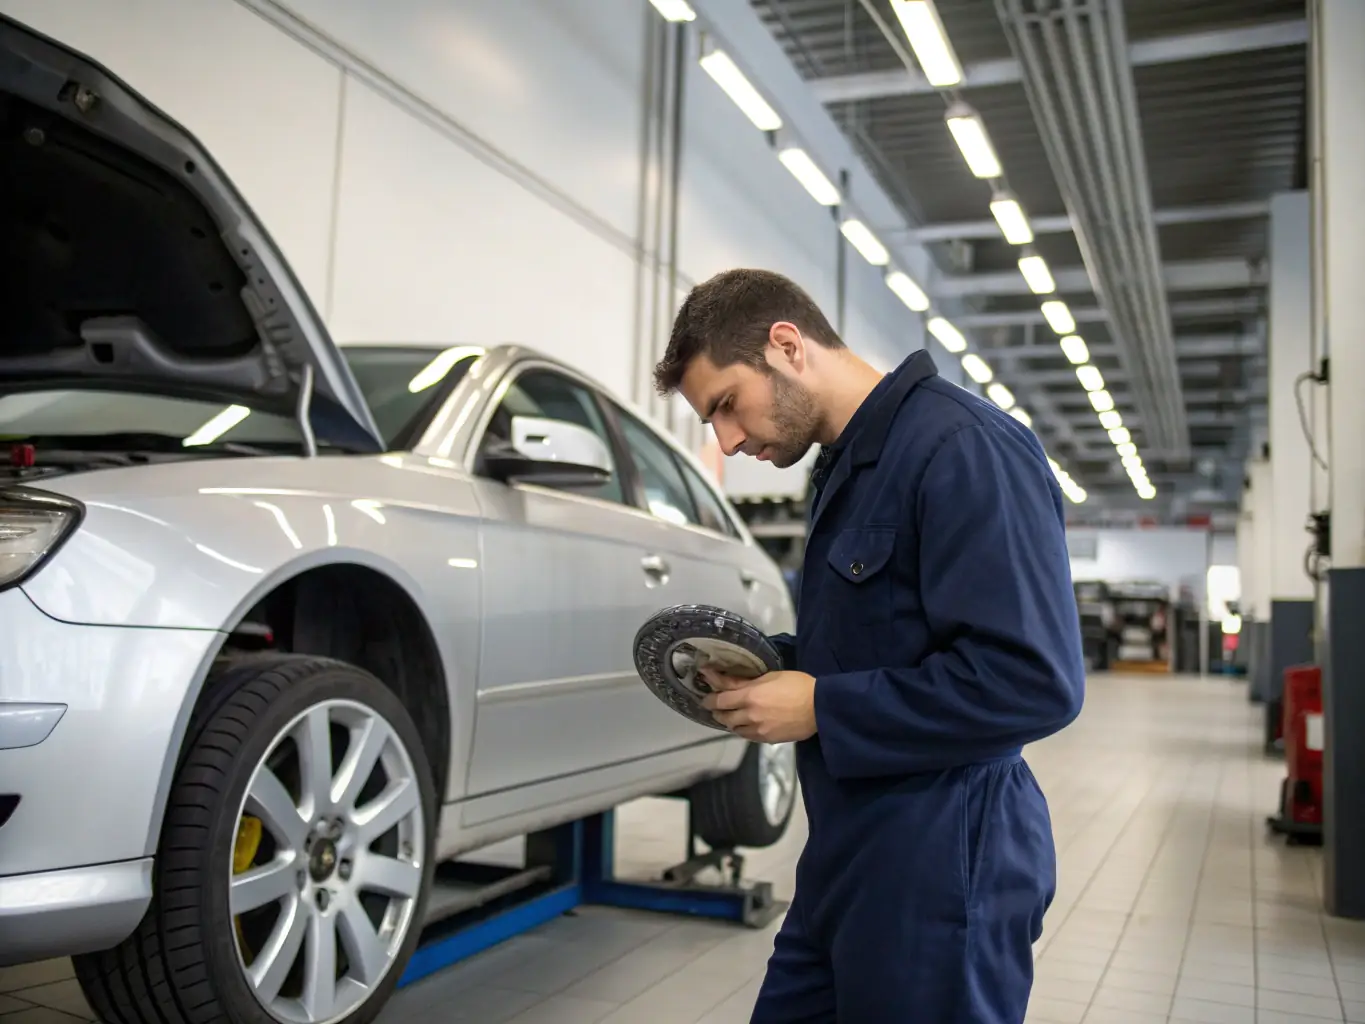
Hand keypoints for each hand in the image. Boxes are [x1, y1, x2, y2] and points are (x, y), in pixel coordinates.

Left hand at [698, 668, 816, 742]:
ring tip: (731, 715)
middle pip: (723, 717)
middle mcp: (750, 715)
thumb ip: (743, 680)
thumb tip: (720, 677)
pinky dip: (742, 730)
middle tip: (716, 706)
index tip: (704, 696)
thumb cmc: (796, 685)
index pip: (720, 700)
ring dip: (729, 721)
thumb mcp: (769, 677)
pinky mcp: (767, 740)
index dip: (709, 698)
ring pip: (733, 729)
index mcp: (750, 696)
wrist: (819, 707)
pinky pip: (747, 736)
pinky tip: (746, 724)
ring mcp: (758, 730)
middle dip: (717, 711)